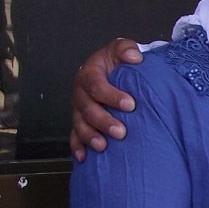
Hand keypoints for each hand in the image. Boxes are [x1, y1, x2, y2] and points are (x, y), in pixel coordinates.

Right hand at [69, 39, 143, 160]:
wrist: (112, 72)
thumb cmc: (117, 63)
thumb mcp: (121, 50)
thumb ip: (126, 49)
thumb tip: (134, 57)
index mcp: (89, 74)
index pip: (96, 85)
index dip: (111, 95)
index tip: (130, 104)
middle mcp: (80, 93)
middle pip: (86, 108)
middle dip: (103, 121)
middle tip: (121, 131)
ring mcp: (79, 110)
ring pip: (79, 125)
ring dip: (90, 136)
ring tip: (103, 146)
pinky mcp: (80, 123)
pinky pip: (75, 137)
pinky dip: (78, 147)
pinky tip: (84, 158)